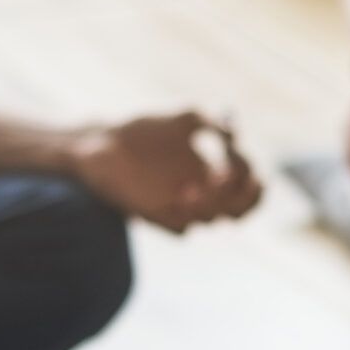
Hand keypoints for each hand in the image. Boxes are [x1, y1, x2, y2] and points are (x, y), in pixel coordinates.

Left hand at [69, 111, 261, 233]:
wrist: (98, 147)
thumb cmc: (141, 135)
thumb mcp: (180, 122)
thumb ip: (209, 124)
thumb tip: (234, 131)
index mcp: (212, 176)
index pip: (249, 189)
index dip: (250, 178)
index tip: (237, 158)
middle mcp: (201, 198)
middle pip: (238, 210)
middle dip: (240, 196)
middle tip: (230, 178)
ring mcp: (179, 211)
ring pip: (209, 219)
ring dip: (211, 203)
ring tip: (203, 183)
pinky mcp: (156, 218)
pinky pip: (180, 228)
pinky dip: (185, 214)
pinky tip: (183, 193)